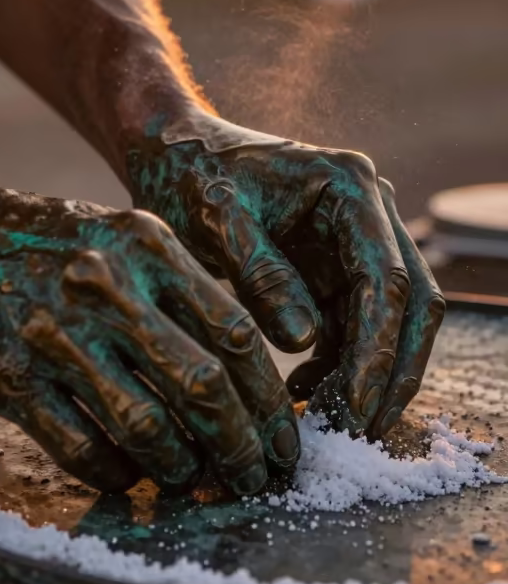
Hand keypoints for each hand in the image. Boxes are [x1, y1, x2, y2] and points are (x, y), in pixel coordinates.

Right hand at [0, 171, 299, 495]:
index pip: (236, 333)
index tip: (285, 439)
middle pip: (204, 386)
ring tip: (193, 481)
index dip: (271, 400)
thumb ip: (177, 289)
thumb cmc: (38, 243)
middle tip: (256, 480)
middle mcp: (107, 285)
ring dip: (181, 466)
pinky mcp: (8, 376)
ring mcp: (55, 332)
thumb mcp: (116, 236)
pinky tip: (128, 476)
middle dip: (242, 447)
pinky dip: (116, 473)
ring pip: (147, 424)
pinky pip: (81, 445)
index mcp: (146, 245)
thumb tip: (242, 371)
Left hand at [127, 115, 444, 437]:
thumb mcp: (215, 219)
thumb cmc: (189, 174)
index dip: (377, 351)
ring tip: (325, 421)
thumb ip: (260, 274)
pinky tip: (304, 395)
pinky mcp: (337, 267)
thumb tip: (303, 341)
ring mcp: (357, 240)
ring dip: (367, 374)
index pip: (385, 279)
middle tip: (358, 431)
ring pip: (390, 321)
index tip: (355, 408)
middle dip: (392, 371)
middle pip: (410, 302)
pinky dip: (340, 365)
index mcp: (350, 186)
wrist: (173, 153)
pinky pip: (356, 326)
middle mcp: (368, 211)